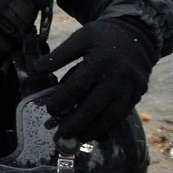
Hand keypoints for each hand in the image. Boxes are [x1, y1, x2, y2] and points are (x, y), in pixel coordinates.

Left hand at [26, 17, 158, 142]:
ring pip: (113, 114)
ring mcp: (131, 86)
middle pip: (96, 104)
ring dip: (96, 129)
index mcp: (101, 61)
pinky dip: (110, 125)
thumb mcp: (79, 38)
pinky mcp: (138, 93)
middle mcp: (118, 76)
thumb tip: (34, 70)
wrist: (137, 34)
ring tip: (80, 138)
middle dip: (78, 122)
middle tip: (63, 134)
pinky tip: (98, 132)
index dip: (64, 99)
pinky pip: (124, 113)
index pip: (79, 85)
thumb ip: (58, 56)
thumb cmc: (102, 36)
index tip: (50, 110)